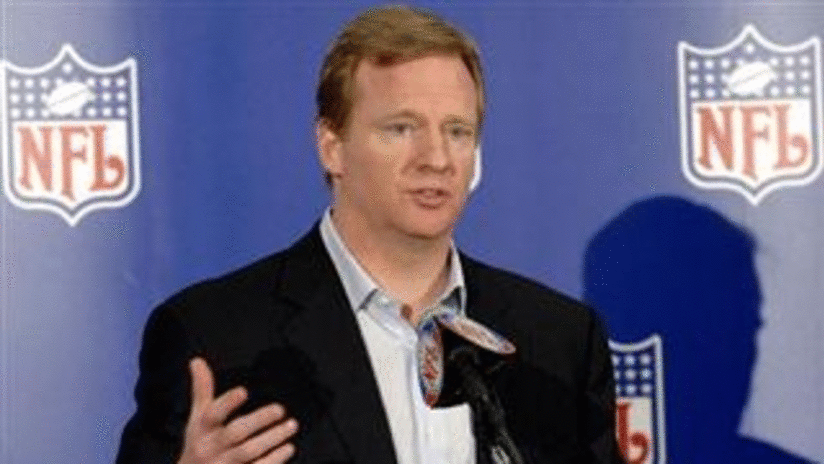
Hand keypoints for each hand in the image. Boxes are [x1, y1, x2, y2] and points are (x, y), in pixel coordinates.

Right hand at [177, 357, 298, 463]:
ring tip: (291, 425)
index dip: (227, 403)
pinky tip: (288, 448)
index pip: (211, 415)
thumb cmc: (199, 445)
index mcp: (201, 429)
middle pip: (235, 433)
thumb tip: (197, 361)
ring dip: (272, 438)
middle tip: (280, 409)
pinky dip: (274, 459)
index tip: (243, 391)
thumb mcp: (197, 419)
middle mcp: (210, 448)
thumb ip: (202, 390)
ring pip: (248, 452)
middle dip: (259, 420)